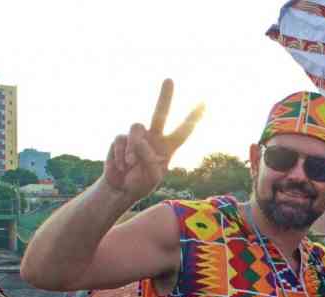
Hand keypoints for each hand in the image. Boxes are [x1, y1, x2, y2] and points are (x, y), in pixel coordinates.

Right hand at [103, 79, 203, 202]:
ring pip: (136, 127)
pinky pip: (121, 139)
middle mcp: (154, 137)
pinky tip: (122, 166)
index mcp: (168, 147)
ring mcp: (137, 137)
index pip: (183, 130)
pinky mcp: (121, 139)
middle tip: (170, 79)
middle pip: (160, 113)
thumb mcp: (152, 176)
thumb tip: (139, 141)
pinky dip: (121, 154)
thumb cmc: (141, 183)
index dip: (192, 118)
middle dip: (165, 96)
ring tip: (131, 164)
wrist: (121, 188)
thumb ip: (149, 158)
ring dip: (133, 147)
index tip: (204, 103)